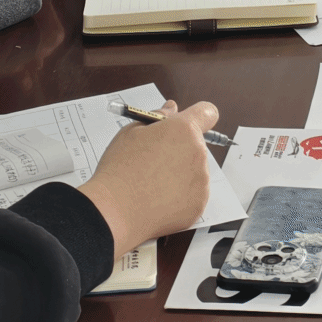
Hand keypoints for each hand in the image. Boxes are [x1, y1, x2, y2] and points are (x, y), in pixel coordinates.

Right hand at [78, 100, 219, 257]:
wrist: (113, 212)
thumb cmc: (120, 170)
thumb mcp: (132, 132)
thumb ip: (158, 116)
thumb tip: (172, 109)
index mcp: (184, 130)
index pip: (207, 112)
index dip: (199, 116)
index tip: (189, 124)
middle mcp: (198, 153)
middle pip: (197, 145)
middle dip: (180, 148)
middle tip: (155, 160)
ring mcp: (201, 181)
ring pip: (195, 171)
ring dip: (180, 173)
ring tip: (152, 183)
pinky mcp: (198, 205)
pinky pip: (193, 194)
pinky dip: (180, 196)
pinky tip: (158, 198)